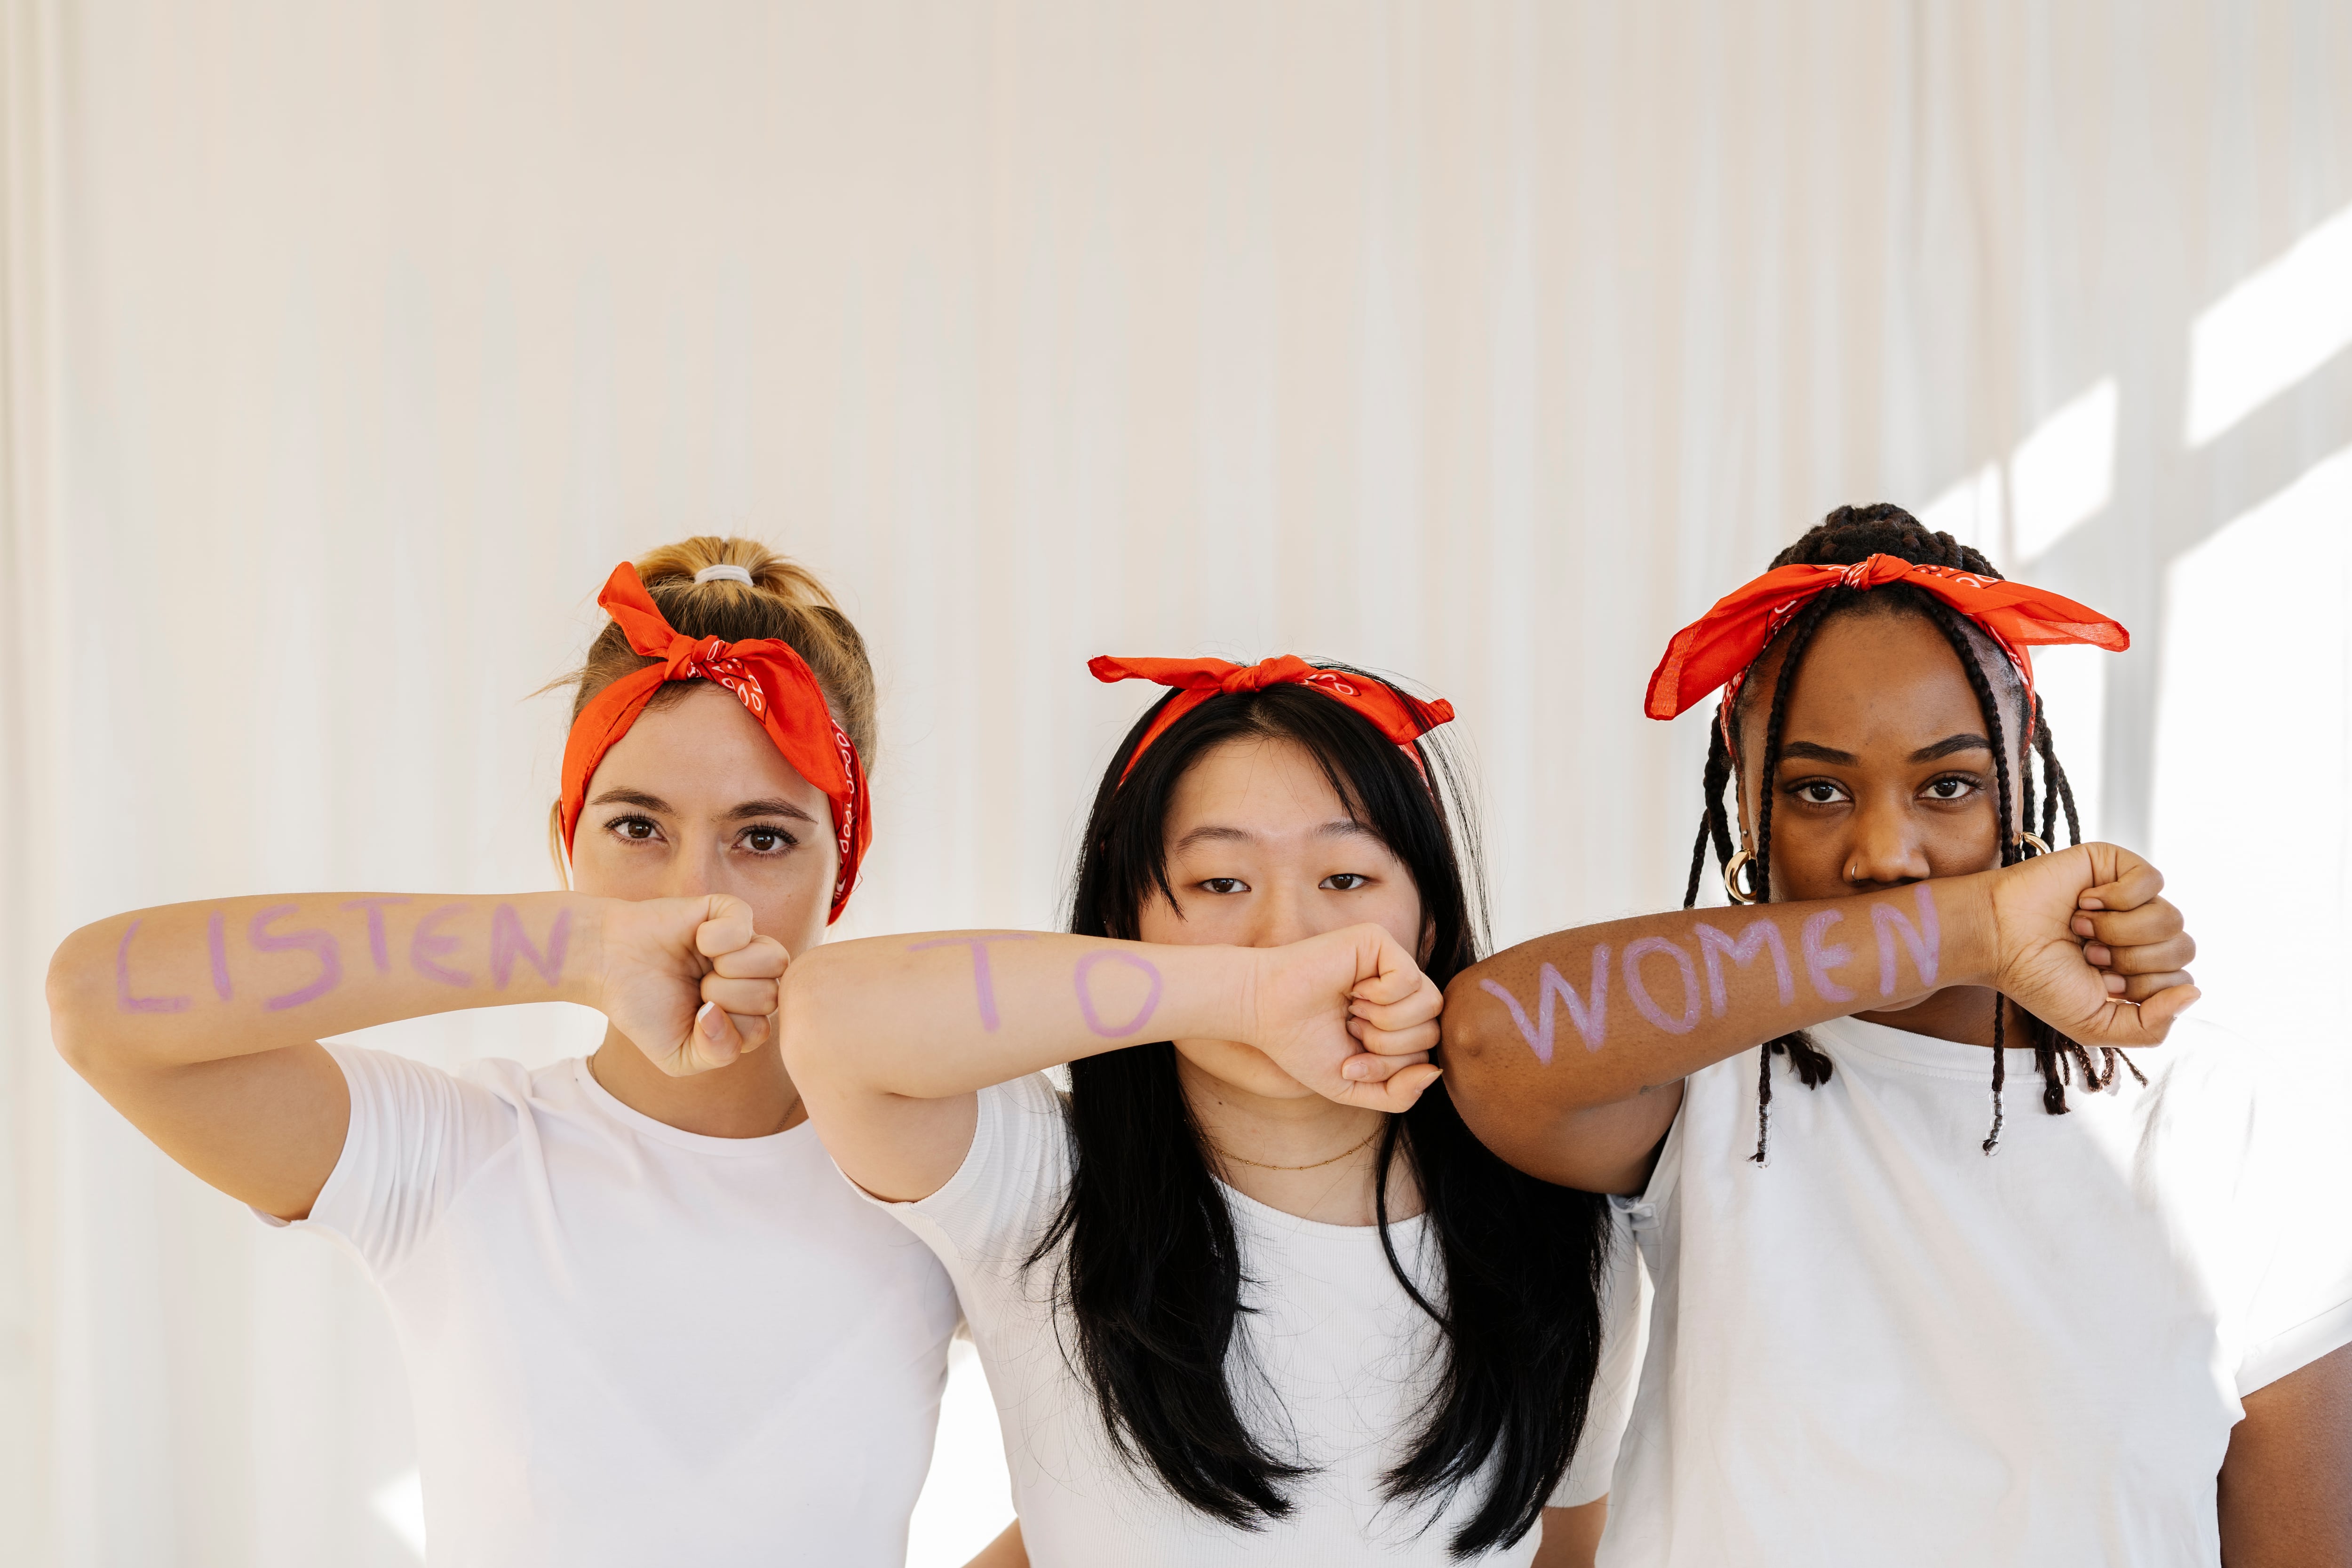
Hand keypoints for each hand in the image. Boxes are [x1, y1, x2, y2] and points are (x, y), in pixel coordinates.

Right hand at [593, 894, 789, 1075]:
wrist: (607, 965)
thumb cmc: (644, 1009)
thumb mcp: (678, 1056)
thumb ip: (717, 1053)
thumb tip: (725, 1014)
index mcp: (745, 1014)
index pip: (761, 1030)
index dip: (724, 1028)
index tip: (694, 1017)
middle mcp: (752, 978)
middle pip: (771, 996)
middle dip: (725, 998)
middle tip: (695, 989)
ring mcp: (745, 944)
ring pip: (776, 960)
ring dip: (732, 970)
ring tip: (705, 967)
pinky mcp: (729, 911)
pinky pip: (747, 925)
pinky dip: (718, 937)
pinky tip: (697, 940)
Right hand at [1242, 924, 1443, 1112]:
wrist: (1263, 1013)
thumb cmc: (1300, 1045)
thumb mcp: (1353, 1087)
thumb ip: (1398, 1094)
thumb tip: (1435, 1073)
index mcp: (1393, 1020)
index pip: (1424, 1052)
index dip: (1391, 1068)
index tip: (1349, 1063)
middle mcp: (1397, 989)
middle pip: (1432, 1030)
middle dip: (1389, 1048)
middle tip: (1349, 1032)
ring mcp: (1389, 962)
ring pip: (1430, 1003)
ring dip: (1387, 1022)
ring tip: (1352, 1011)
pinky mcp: (1378, 941)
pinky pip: (1410, 978)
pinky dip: (1383, 995)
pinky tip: (1353, 990)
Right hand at [1982, 844, 2199, 1048]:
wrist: (1998, 940)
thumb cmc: (2038, 980)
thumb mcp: (2095, 1025)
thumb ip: (2151, 1027)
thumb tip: (2195, 992)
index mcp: (2141, 969)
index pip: (2181, 980)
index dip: (2140, 986)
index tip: (2097, 981)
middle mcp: (2142, 933)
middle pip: (2182, 948)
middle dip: (2130, 959)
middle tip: (2087, 954)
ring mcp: (2132, 898)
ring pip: (2170, 916)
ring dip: (2120, 930)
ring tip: (2082, 929)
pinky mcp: (2117, 865)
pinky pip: (2152, 880)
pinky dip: (2118, 897)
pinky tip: (2086, 902)